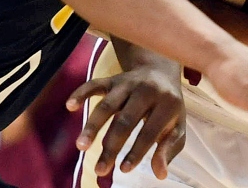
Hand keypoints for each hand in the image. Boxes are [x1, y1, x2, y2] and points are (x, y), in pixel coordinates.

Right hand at [66, 64, 185, 179]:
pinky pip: (95, 84)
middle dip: (111, 146)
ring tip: (81, 147)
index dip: (137, 152)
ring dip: (93, 126)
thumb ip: (168, 149)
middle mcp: (146, 91)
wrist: (162, 73)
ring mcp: (128, 83)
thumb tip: (160, 174)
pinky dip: (81, 93)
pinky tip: (70, 106)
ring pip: (107, 105)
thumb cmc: (169, 107)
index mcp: (167, 104)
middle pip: (125, 121)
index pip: (149, 132)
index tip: (124, 170)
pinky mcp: (113, 79)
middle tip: (100, 169)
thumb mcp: (177, 127)